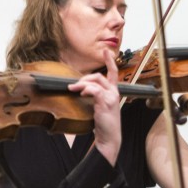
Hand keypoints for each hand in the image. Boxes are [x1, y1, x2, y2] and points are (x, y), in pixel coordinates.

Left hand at [67, 48, 121, 164]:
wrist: (109, 137)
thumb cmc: (103, 123)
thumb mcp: (98, 106)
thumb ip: (93, 96)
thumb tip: (80, 88)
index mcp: (113, 92)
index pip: (113, 72)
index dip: (109, 60)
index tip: (107, 50)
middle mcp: (114, 92)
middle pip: (99, 76)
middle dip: (85, 78)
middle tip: (74, 85)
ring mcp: (111, 97)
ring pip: (96, 81)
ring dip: (82, 84)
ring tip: (73, 89)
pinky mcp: (106, 103)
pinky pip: (95, 90)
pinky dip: (86, 89)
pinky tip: (81, 93)